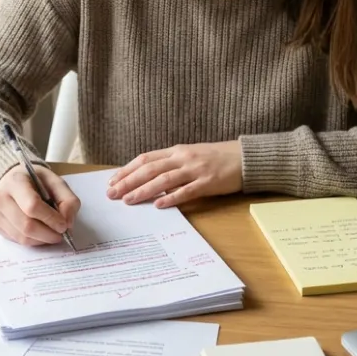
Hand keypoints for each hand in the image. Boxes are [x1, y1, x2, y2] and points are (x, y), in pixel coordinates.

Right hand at [0, 165, 80, 245]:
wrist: (14, 180)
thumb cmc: (36, 180)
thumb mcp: (56, 182)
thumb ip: (68, 200)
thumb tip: (67, 223)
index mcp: (15, 181)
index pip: (32, 206)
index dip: (51, 219)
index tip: (64, 225)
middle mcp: (0, 197)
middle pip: (26, 225)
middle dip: (48, 234)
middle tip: (61, 234)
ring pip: (21, 236)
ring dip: (41, 240)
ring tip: (52, 234)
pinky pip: (16, 240)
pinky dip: (32, 241)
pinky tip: (40, 233)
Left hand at [106, 141, 242, 207]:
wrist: (244, 158)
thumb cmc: (215, 158)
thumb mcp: (190, 156)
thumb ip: (170, 165)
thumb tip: (147, 179)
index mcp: (176, 151)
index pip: (145, 159)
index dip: (127, 169)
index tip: (112, 181)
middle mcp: (183, 158)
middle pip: (150, 169)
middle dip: (129, 181)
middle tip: (112, 194)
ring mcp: (195, 169)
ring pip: (164, 179)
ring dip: (144, 190)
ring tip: (129, 200)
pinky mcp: (208, 182)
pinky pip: (186, 191)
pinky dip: (171, 198)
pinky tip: (159, 205)